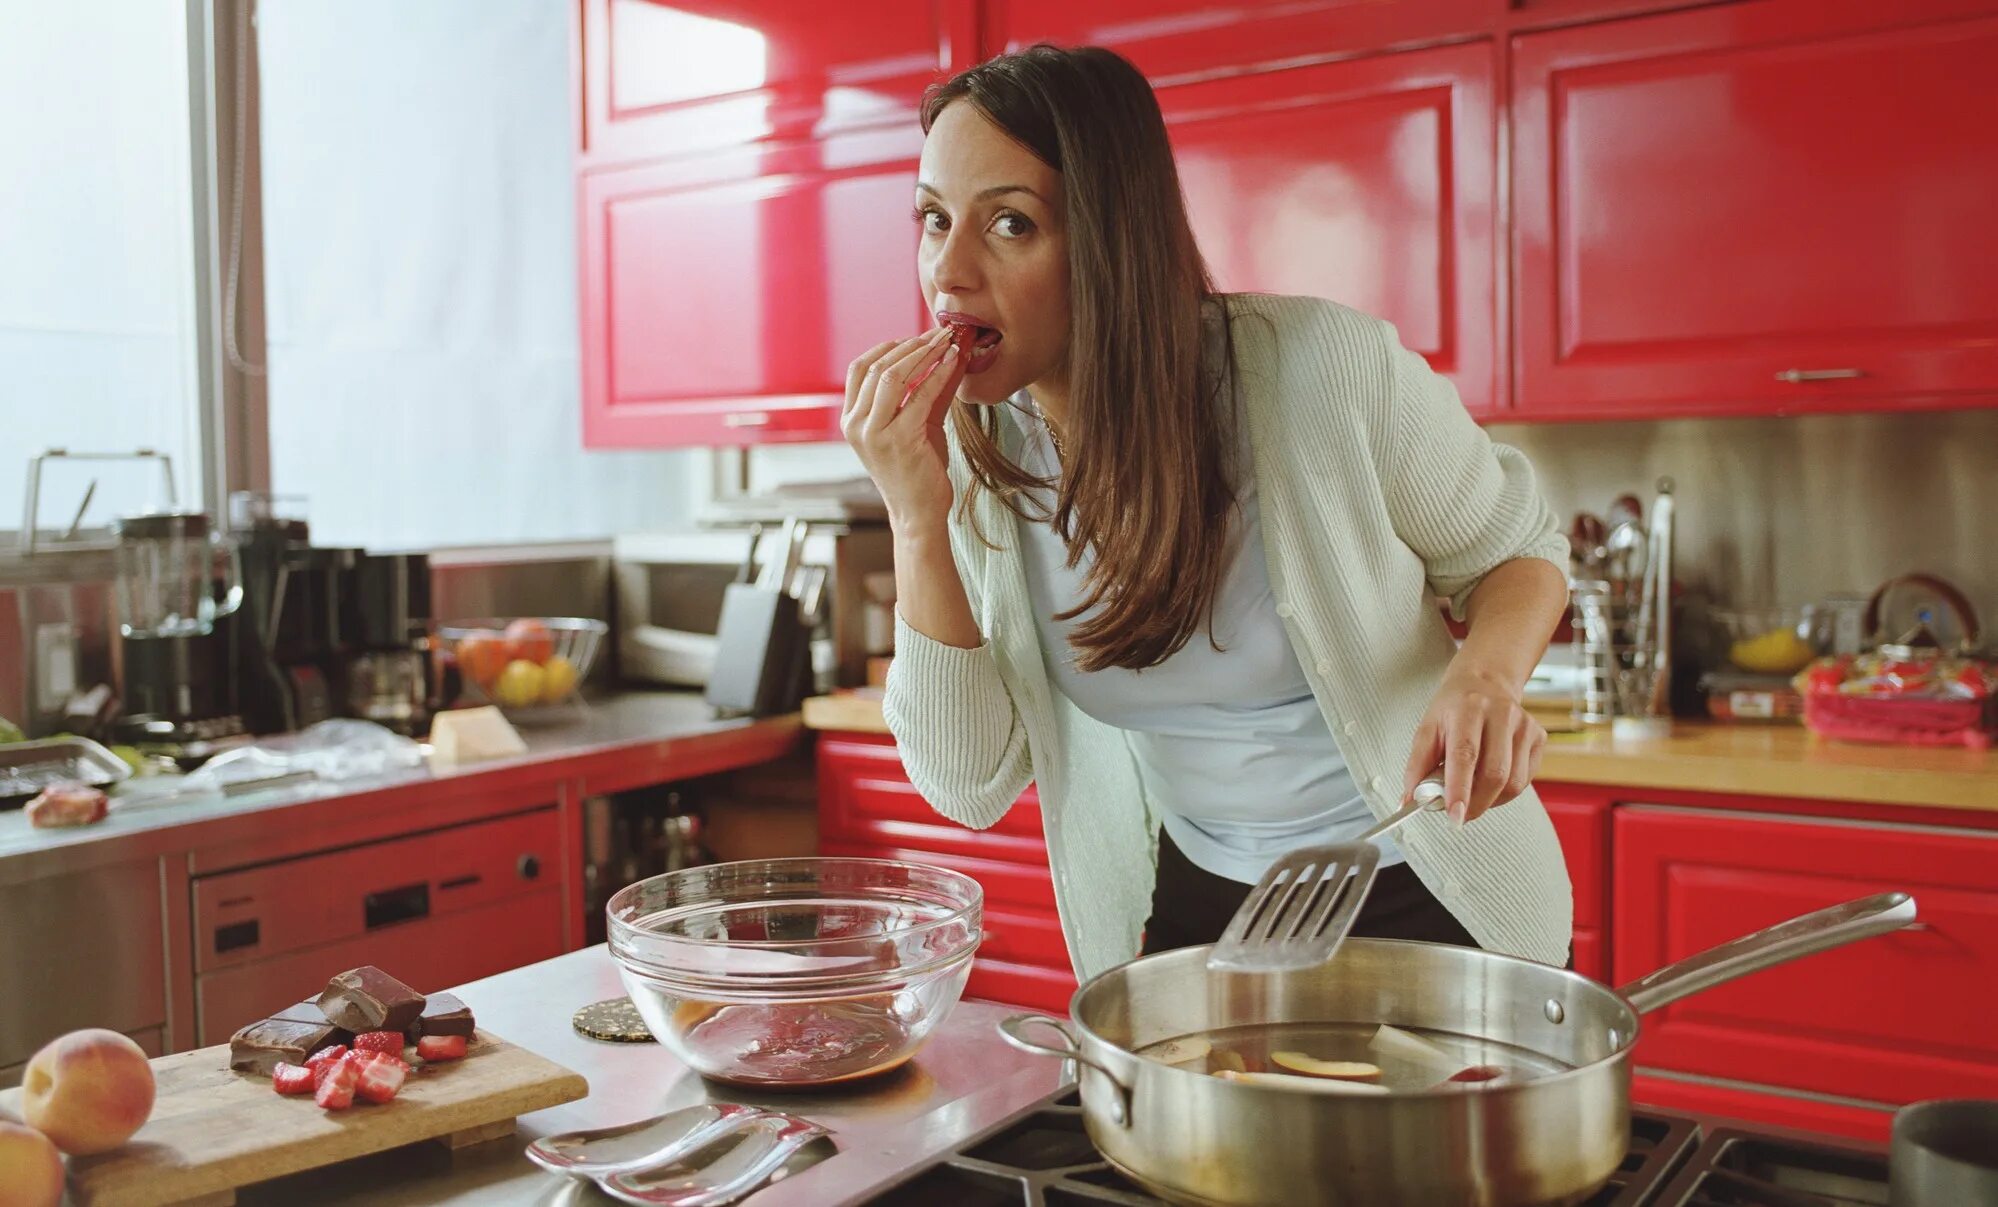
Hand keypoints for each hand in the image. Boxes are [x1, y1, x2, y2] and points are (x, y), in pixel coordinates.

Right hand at [841, 327, 966, 530]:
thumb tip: (946, 354)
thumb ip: (924, 392)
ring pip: (892, 376)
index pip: (859, 369)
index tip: (914, 337)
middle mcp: (855, 425)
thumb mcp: (916, 424)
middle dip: (911, 345)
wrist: (919, 512)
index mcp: (851, 420)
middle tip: (938, 333)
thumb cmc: (917, 470)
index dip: (886, 347)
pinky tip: (952, 361)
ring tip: (946, 342)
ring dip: (923, 354)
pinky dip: (938, 374)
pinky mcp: (899, 440)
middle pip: (877, 367)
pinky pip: (919, 396)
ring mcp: (873, 433)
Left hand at [1401, 667, 1544, 826]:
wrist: (1485, 681)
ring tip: (1472, 793)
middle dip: (1475, 804)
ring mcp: (1524, 725)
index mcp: (1468, 709)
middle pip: (1494, 774)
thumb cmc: (1453, 709)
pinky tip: (1490, 781)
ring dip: (1490, 800)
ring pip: (1513, 783)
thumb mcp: (1427, 729)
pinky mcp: (1538, 736)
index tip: (1455, 817)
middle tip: (1459, 814)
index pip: (1465, 755)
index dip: (1460, 789)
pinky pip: (1525, 780)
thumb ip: (1417, 767)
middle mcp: (1500, 714)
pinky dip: (1505, 792)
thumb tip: (1409, 802)